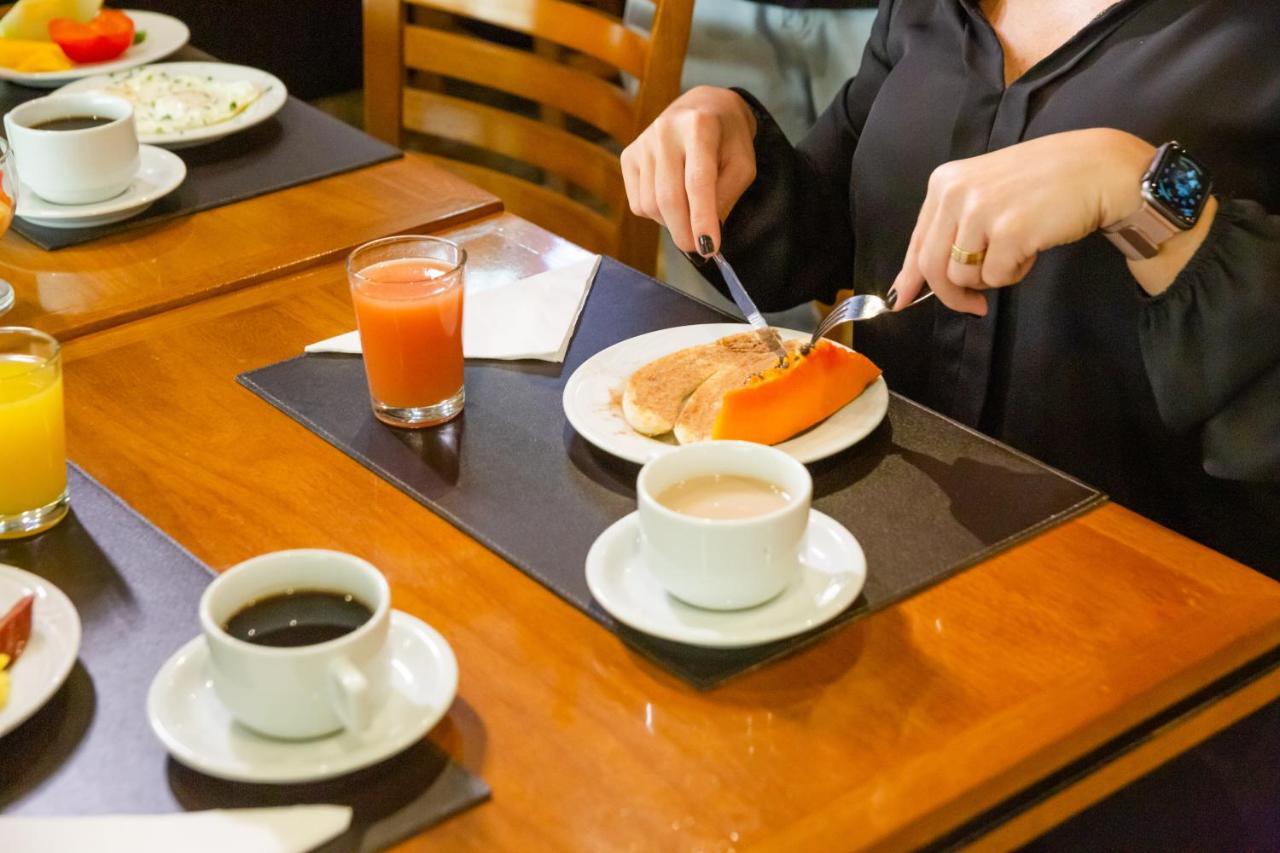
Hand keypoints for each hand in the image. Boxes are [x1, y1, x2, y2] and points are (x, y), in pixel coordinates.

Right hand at [621, 86, 758, 255]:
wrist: (702, 107)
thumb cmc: (728, 139)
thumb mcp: (743, 163)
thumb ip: (728, 195)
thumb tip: (706, 233)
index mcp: (699, 126)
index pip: (698, 181)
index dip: (702, 218)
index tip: (708, 248)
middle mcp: (665, 131)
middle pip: (668, 197)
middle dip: (684, 231)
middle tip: (699, 250)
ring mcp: (642, 143)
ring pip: (651, 204)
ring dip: (672, 222)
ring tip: (690, 214)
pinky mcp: (628, 156)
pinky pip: (638, 203)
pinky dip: (656, 214)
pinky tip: (672, 200)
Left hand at [891, 129, 1155, 314]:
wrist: (1099, 168)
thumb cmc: (1044, 184)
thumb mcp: (985, 194)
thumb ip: (950, 232)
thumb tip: (908, 287)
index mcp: (945, 183)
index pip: (917, 242)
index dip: (910, 278)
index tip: (902, 301)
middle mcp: (956, 193)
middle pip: (933, 267)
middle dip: (952, 294)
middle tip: (974, 305)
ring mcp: (981, 211)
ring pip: (963, 276)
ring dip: (991, 277)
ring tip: (1016, 251)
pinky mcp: (1009, 231)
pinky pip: (996, 278)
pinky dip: (1015, 273)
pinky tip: (1032, 248)